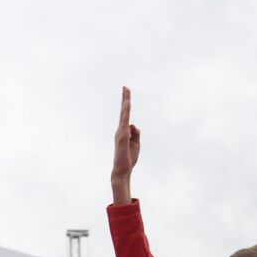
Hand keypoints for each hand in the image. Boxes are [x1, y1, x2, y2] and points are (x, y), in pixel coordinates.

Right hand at [112, 87, 140, 202]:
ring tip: (126, 91)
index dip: (126, 105)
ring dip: (126, 102)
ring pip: (124, 115)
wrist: (122, 170)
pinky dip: (126, 113)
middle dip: (125, 99)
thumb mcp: (136, 145)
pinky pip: (125, 122)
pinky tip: (127, 105)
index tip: (126, 93)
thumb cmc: (128, 159)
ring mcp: (120, 133)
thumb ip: (136, 134)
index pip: (125, 116)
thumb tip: (134, 125)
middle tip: (125, 86)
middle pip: (124, 112)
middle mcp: (120, 130)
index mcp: (123, 132)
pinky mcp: (123, 137)